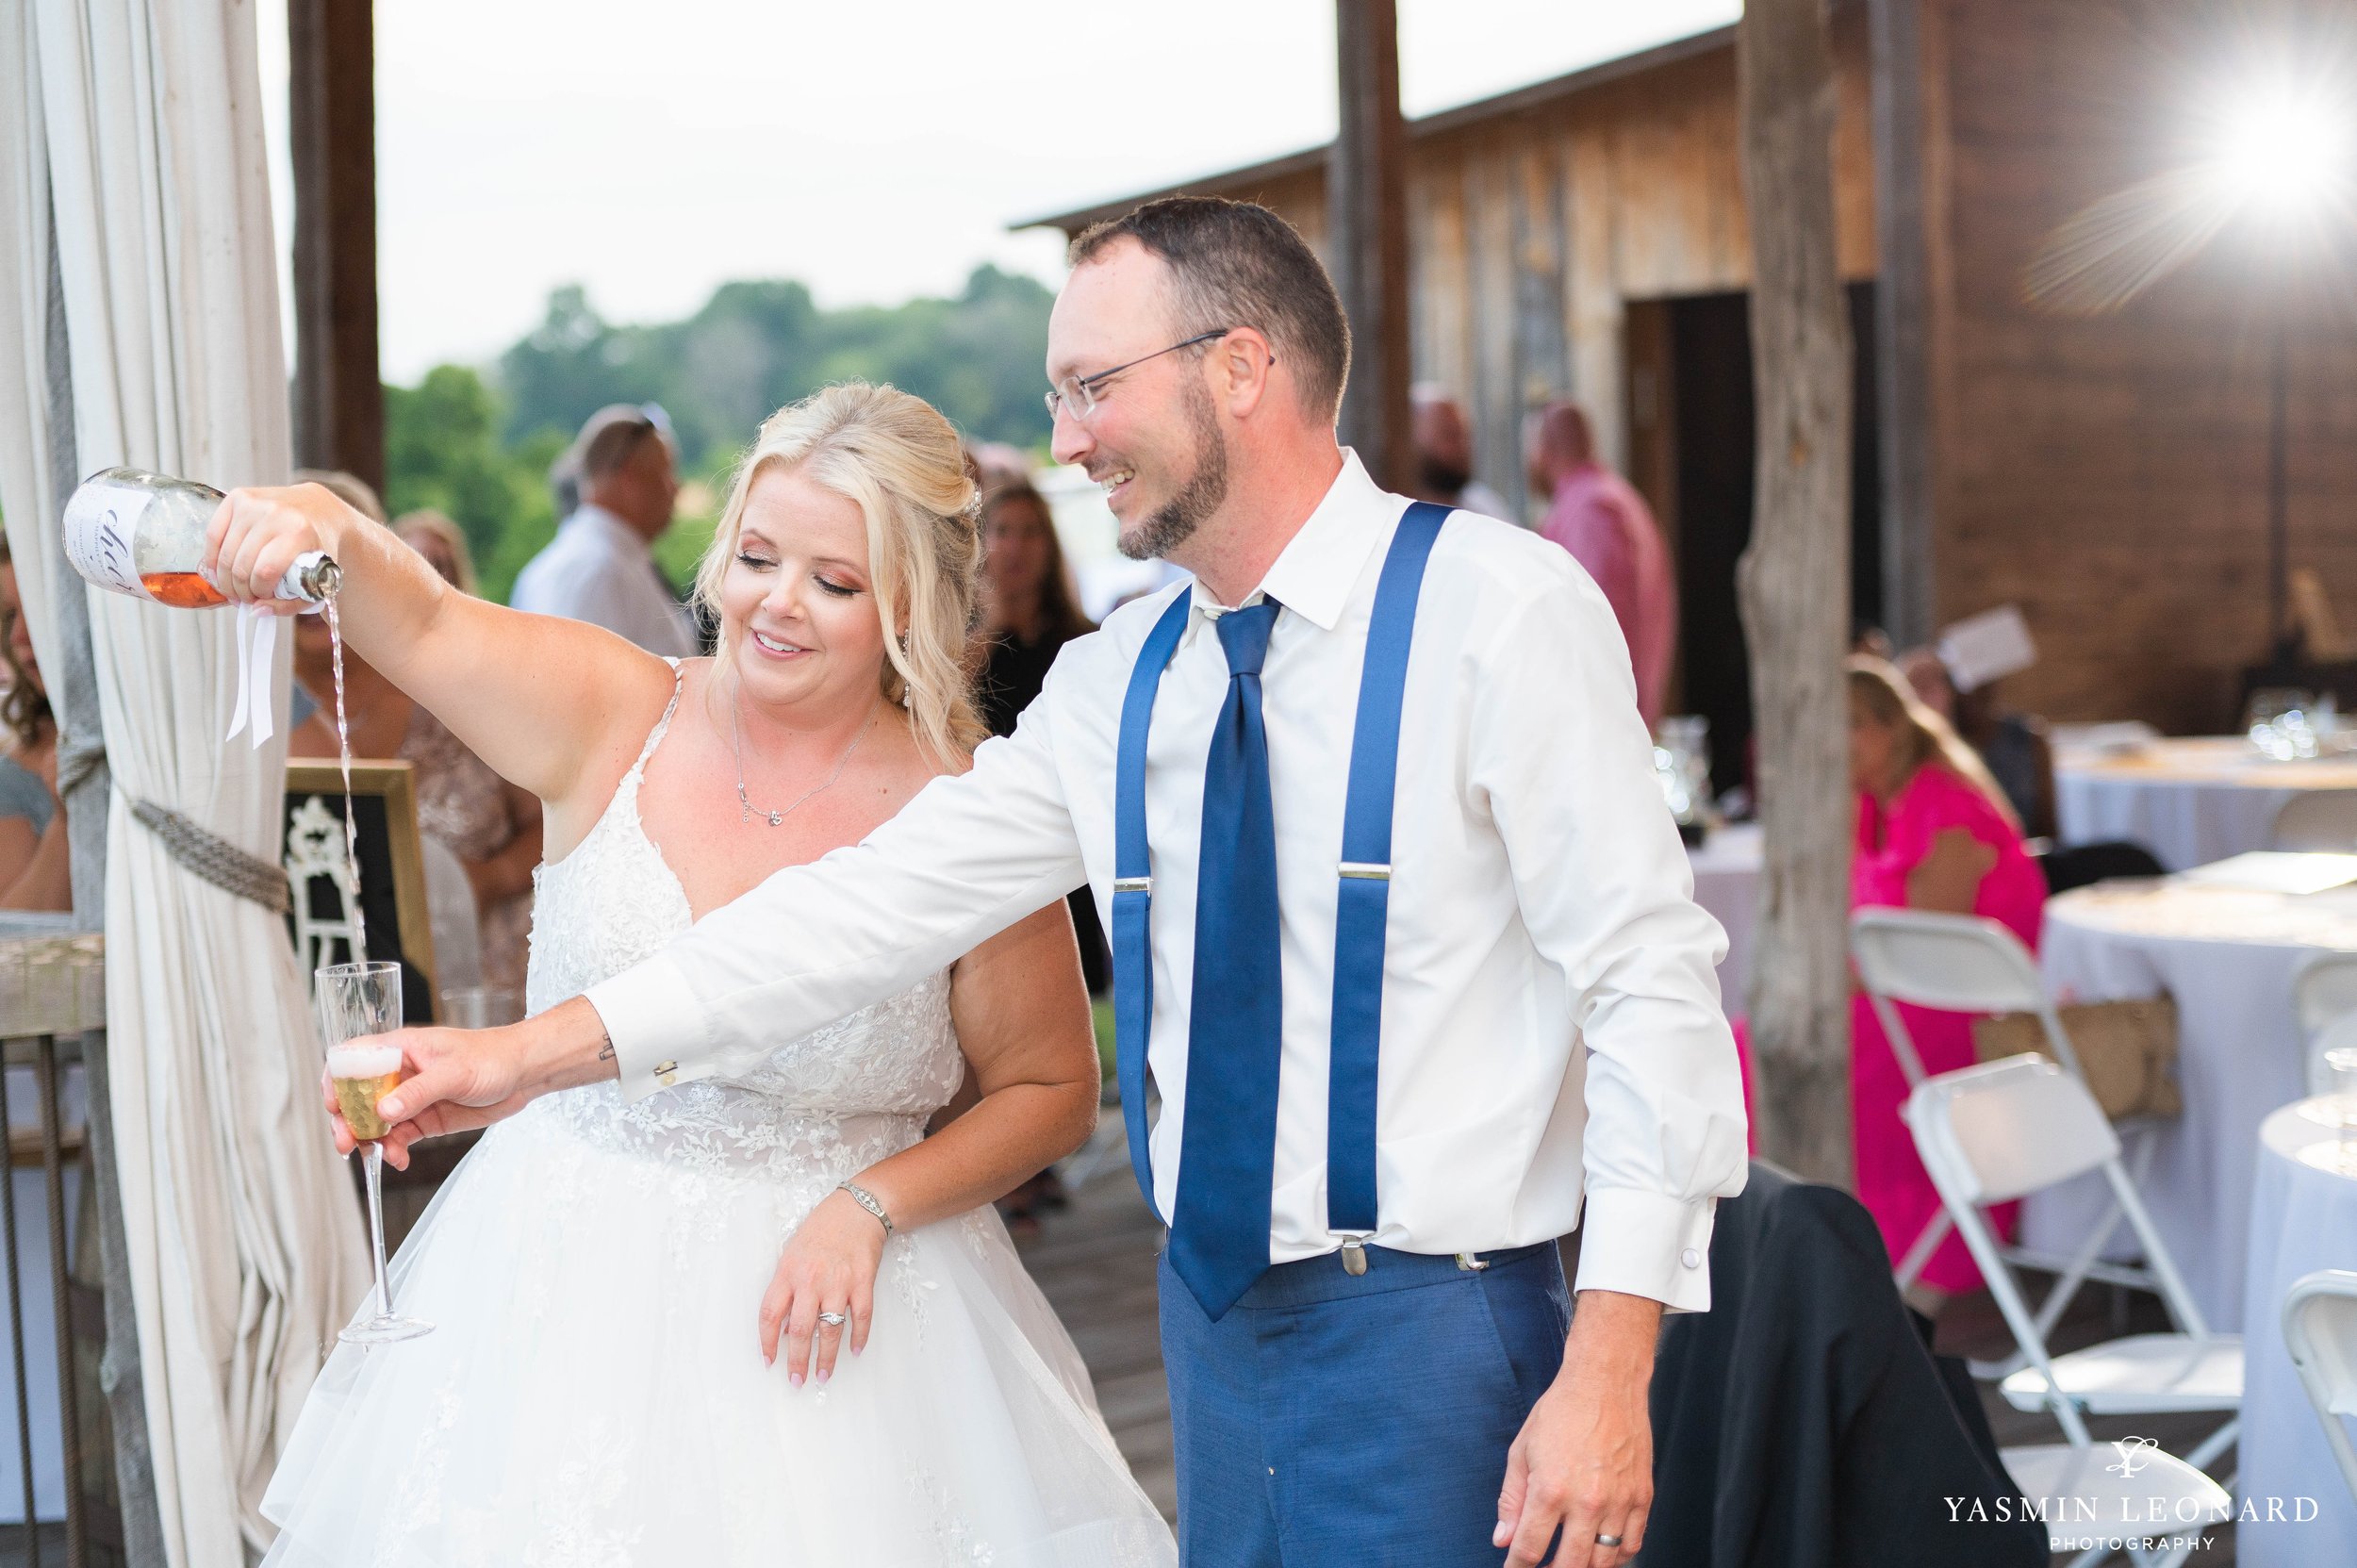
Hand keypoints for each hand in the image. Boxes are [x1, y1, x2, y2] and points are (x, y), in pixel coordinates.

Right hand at [202, 483, 359, 608]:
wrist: (320, 510)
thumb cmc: (317, 548)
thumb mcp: (316, 580)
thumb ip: (289, 603)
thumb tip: (256, 611)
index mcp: (299, 532)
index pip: (265, 571)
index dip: (258, 591)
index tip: (262, 598)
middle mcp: (275, 513)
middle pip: (241, 564)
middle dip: (240, 589)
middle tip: (245, 598)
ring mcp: (254, 503)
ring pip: (225, 553)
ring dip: (226, 578)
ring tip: (235, 587)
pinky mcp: (238, 497)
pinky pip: (213, 534)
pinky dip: (213, 557)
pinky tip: (220, 571)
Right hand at [325, 1023, 535, 1167]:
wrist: (524, 1074)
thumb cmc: (492, 1057)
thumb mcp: (455, 1073)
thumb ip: (418, 1092)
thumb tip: (383, 1111)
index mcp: (401, 1049)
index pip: (353, 1059)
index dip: (337, 1081)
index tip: (335, 1106)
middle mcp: (399, 1073)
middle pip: (358, 1096)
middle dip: (348, 1120)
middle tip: (346, 1143)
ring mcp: (410, 1098)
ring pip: (375, 1122)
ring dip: (369, 1141)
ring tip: (377, 1156)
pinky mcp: (423, 1119)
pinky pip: (398, 1138)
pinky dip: (393, 1150)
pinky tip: (399, 1160)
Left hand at [758, 1187, 886, 1387]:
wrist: (855, 1210)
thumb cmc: (820, 1231)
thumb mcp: (792, 1255)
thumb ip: (787, 1289)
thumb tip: (787, 1328)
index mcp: (787, 1272)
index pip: (770, 1314)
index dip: (767, 1342)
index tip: (769, 1362)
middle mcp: (811, 1280)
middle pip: (800, 1330)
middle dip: (796, 1361)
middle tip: (796, 1381)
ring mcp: (838, 1283)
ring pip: (830, 1330)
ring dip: (826, 1357)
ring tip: (822, 1376)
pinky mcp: (863, 1282)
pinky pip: (862, 1317)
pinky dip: (859, 1337)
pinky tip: (854, 1351)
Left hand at [1494, 1290, 1659, 1567]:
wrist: (1606, 1382)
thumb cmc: (1561, 1411)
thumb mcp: (1522, 1451)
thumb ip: (1512, 1499)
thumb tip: (1503, 1538)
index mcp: (1550, 1490)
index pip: (1529, 1549)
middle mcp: (1586, 1502)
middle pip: (1569, 1566)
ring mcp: (1619, 1502)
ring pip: (1604, 1563)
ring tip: (1571, 1562)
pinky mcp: (1642, 1497)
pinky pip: (1632, 1544)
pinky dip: (1616, 1557)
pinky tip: (1602, 1554)